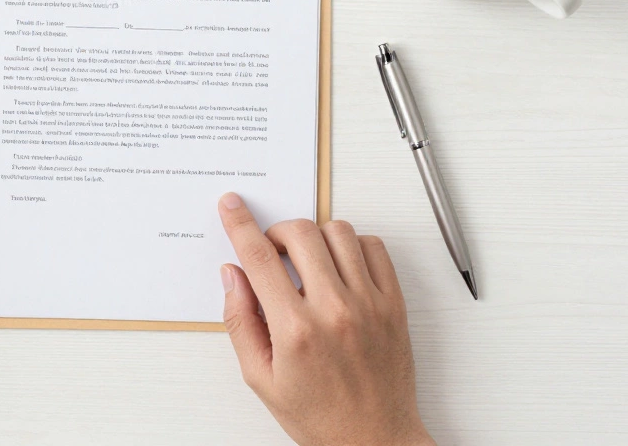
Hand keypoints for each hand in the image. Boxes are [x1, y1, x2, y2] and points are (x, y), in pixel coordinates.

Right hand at [217, 193, 433, 445]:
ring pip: (339, 232)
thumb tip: (232, 276)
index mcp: (295, 331)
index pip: (260, 258)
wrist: (375, 440)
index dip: (240, 224)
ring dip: (315, 236)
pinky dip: (353, 246)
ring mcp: (369, 304)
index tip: (232, 206)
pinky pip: (375, 249)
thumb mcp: (261, 377)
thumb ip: (240, 322)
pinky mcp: (394, 305)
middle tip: (272, 250)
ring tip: (307, 260)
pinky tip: (340, 266)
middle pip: (300, 233)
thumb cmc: (319, 416)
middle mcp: (334, 311)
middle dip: (276, 230)